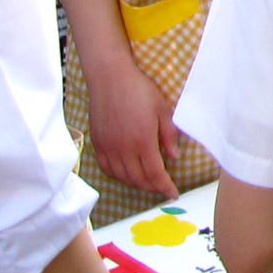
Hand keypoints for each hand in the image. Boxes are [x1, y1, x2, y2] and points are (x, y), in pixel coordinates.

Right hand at [88, 57, 181, 198]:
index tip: (173, 194)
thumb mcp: (163, 109)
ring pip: (122, 177)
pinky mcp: (97, 144)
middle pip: (139, 179)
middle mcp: (124, 149)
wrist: (110, 78)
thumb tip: (174, 157)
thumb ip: (169, 135)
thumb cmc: (140, 90)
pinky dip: (119, 176)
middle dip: (153, 188)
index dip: (165, 187)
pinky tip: (127, 174)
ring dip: (137, 184)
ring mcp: (108, 148)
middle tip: (163, 188)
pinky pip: (107, 169)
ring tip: (148, 183)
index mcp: (143, 141)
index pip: (155, 174)